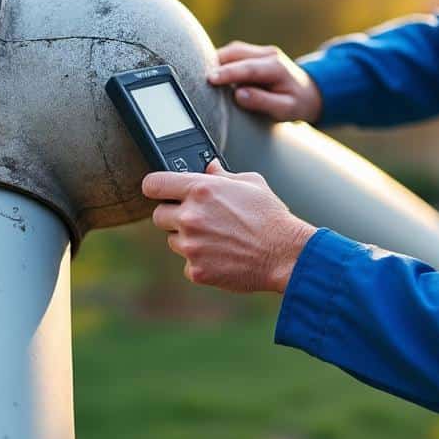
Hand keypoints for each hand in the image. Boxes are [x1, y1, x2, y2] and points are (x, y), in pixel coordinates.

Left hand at [142, 159, 316, 292]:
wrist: (286, 254)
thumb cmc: (271, 217)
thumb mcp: (251, 183)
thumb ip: (222, 175)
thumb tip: (209, 168)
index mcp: (201, 189)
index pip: (153, 184)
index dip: (156, 187)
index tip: (160, 191)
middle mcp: (191, 216)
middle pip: (158, 215)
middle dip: (174, 216)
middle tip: (197, 219)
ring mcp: (191, 245)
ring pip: (173, 240)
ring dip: (188, 239)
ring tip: (218, 239)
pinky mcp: (196, 270)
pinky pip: (187, 264)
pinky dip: (200, 262)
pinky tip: (222, 256)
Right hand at [208, 41, 323, 122]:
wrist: (309, 92)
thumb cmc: (297, 103)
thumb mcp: (286, 110)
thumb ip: (263, 102)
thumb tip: (240, 95)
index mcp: (277, 68)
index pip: (248, 68)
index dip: (228, 73)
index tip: (210, 79)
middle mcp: (269, 55)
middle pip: (236, 54)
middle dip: (216, 64)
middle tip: (197, 77)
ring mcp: (261, 52)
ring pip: (233, 50)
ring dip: (217, 61)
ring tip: (202, 75)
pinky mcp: (254, 54)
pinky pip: (234, 54)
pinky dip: (222, 62)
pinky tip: (212, 72)